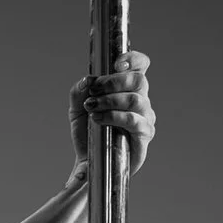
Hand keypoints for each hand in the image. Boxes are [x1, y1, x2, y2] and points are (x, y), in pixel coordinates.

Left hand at [68, 50, 154, 175]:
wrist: (88, 163)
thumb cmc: (88, 133)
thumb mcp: (77, 110)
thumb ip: (78, 92)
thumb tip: (87, 80)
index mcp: (128, 90)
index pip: (140, 66)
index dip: (133, 59)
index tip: (116, 63)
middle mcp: (141, 101)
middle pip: (138, 80)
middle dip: (113, 82)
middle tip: (94, 91)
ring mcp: (145, 118)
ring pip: (136, 100)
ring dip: (111, 101)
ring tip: (92, 108)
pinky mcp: (144, 136)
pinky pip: (135, 121)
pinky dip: (114, 117)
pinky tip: (98, 119)